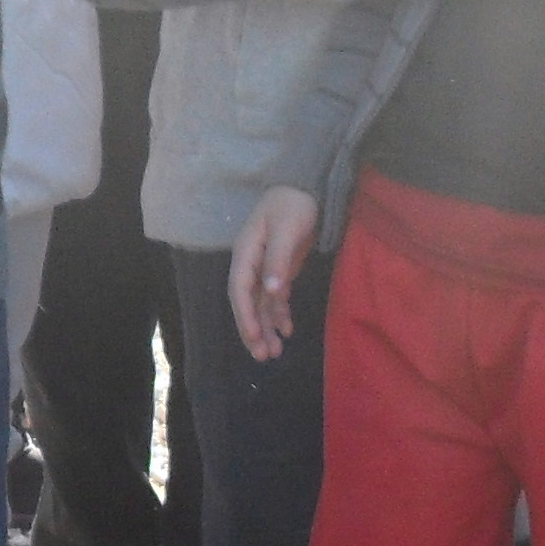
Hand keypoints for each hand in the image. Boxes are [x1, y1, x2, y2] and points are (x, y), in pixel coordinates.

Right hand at [231, 185, 317, 359]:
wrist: (305, 189)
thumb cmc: (293, 204)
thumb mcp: (287, 229)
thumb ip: (278, 259)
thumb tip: (270, 290)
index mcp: (246, 253)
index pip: (239, 289)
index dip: (245, 315)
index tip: (254, 337)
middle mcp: (250, 264)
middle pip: (247, 303)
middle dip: (253, 330)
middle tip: (263, 356)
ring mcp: (263, 269)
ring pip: (260, 305)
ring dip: (267, 328)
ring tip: (275, 353)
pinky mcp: (277, 271)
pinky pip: (274, 299)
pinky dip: (280, 316)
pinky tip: (287, 331)